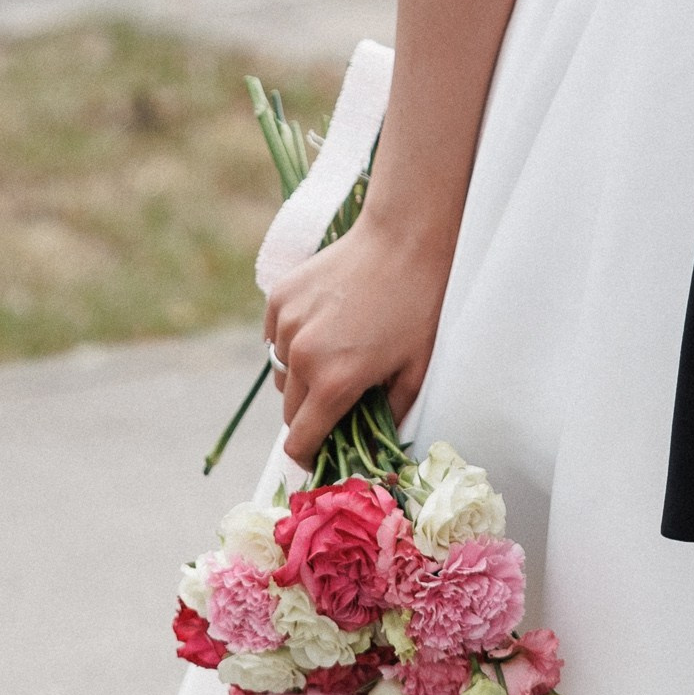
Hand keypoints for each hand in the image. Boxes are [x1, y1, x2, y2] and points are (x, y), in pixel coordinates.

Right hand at [264, 213, 448, 468]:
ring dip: (301, 376)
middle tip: (341, 399)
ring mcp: (286, 323)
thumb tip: (372, 448)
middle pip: (290, 411)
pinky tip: (324, 325)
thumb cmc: (418, 306)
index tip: (321, 453)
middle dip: (311, 414)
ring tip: (337, 354)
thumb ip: (389, 416)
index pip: (299, 441)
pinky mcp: (279, 296)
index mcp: (335, 382)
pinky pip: (275, 337)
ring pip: (281, 373)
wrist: (403, 239)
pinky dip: (292, 341)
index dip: (310, 455)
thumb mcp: (416, 370)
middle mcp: (302, 356)